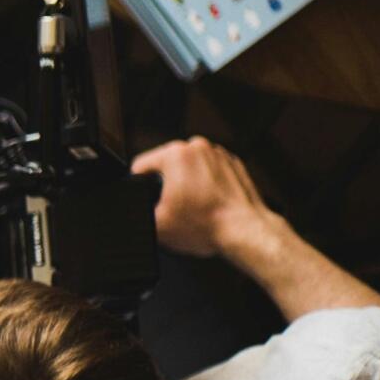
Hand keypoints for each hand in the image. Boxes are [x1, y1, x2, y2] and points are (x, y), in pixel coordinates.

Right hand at [131, 137, 278, 260]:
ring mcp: (219, 154)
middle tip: (174, 208)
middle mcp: (197, 147)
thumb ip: (136, 213)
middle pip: (166, 165)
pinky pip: (210, 171)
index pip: (140, 166)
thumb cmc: (208, 225)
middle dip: (165, 185)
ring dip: (187, 183)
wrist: (246, 233)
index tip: (146, 200)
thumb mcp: (156, 225)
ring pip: (189, 168)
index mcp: (175, 154)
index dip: (137, 186)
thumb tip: (132, 213)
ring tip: (194, 207)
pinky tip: (210, 204)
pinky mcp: (234, 164)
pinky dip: (207, 185)